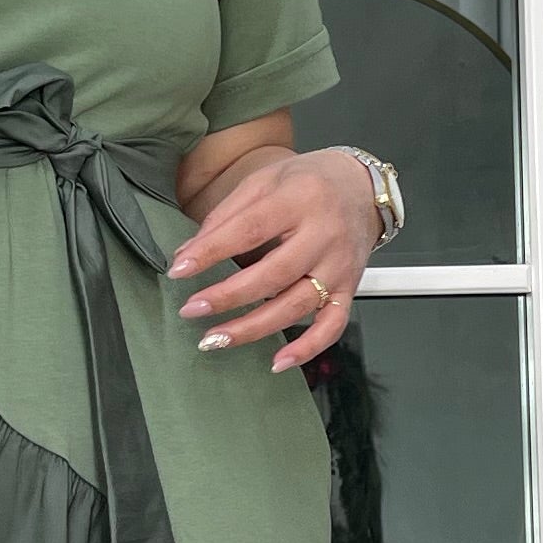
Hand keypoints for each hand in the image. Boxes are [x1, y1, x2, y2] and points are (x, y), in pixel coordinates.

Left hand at [166, 144, 380, 374]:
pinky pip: (332, 325)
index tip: (179, 269)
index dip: (212, 252)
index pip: (250, 229)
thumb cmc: (308, 183)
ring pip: (296, 305)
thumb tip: (186, 254)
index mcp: (300, 199)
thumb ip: (226, 216)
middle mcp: (324, 234)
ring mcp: (340, 265)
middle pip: (273, 274)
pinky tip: (278, 361)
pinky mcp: (350, 288)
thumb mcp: (264, 181)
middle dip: (227, 296)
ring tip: (214, 339)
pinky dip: (307, 348)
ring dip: (253, 328)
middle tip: (192, 309)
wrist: (363, 186)